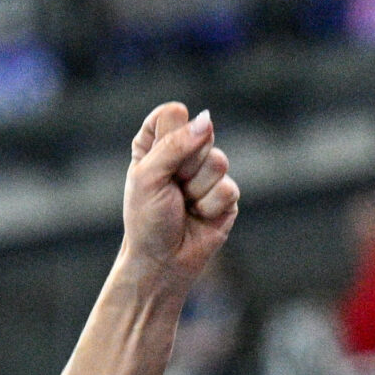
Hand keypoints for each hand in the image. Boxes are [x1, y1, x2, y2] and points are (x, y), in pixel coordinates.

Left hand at [121, 102, 238, 294]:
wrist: (161, 262)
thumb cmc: (146, 220)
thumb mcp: (148, 177)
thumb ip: (175, 144)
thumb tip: (207, 120)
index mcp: (157, 144)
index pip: (172, 112)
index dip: (169, 133)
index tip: (155, 159)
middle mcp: (184, 154)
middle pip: (201, 133)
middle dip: (185, 165)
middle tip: (171, 188)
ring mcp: (208, 173)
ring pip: (219, 161)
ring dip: (197, 189)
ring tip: (184, 205)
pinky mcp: (226, 196)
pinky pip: (228, 188)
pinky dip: (210, 207)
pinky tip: (199, 217)